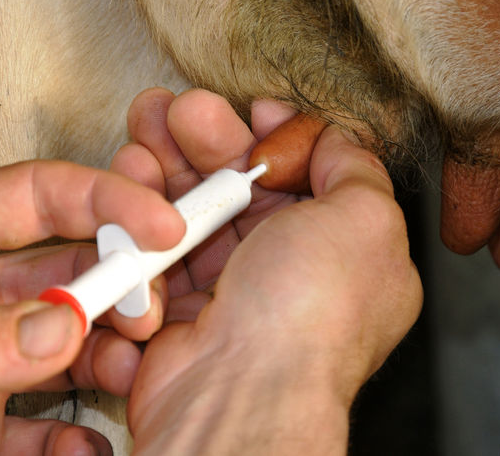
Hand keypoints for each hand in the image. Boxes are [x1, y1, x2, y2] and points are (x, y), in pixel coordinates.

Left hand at [0, 161, 184, 453]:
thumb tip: (61, 327)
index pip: (37, 194)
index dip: (104, 195)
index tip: (158, 219)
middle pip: (73, 263)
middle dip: (122, 276)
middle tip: (148, 305)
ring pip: (77, 339)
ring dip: (112, 350)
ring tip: (126, 369)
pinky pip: (51, 426)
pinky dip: (78, 438)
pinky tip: (82, 444)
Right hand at [110, 88, 423, 453]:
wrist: (240, 389)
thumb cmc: (309, 312)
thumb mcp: (365, 220)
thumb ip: (357, 169)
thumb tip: (334, 138)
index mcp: (341, 251)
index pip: (306, 177)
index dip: (278, 136)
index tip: (253, 110)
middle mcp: (286, 271)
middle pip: (241, 185)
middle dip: (207, 140)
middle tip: (180, 111)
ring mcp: (231, 289)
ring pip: (193, 209)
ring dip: (166, 166)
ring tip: (146, 131)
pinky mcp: (179, 306)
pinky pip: (155, 247)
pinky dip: (140, 215)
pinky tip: (134, 184)